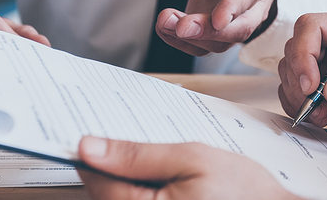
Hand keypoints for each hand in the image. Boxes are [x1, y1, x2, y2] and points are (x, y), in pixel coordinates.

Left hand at [78, 137, 298, 199]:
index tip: (84, 132)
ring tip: (153, 163)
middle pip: (102, 197)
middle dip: (106, 169)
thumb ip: (138, 155)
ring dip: (122, 183)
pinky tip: (158, 180)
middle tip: (119, 140)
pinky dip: (137, 193)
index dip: (89, 154)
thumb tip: (89, 147)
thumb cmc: (242, 189)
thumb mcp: (192, 158)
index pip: (96, 183)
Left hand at [155, 0, 277, 55]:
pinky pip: (202, 45)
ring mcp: (236, 22)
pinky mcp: (216, 31)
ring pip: (220, 42)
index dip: (235, 7)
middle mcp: (255, 4)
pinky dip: (180, 41)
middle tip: (183, 27)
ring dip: (191, 37)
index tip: (218, 18)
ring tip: (165, 20)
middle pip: (239, 27)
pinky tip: (164, 26)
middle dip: (210, 31)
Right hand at [277, 12, 326, 139]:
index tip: (310, 84)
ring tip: (322, 116)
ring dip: (297, 95)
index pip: (314, 26)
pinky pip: (294, 89)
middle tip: (314, 105)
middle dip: (298, 79)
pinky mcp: (322, 85)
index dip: (304, 52)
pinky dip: (297, 105)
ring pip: (290, 69)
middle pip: (295, 47)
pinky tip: (320, 118)